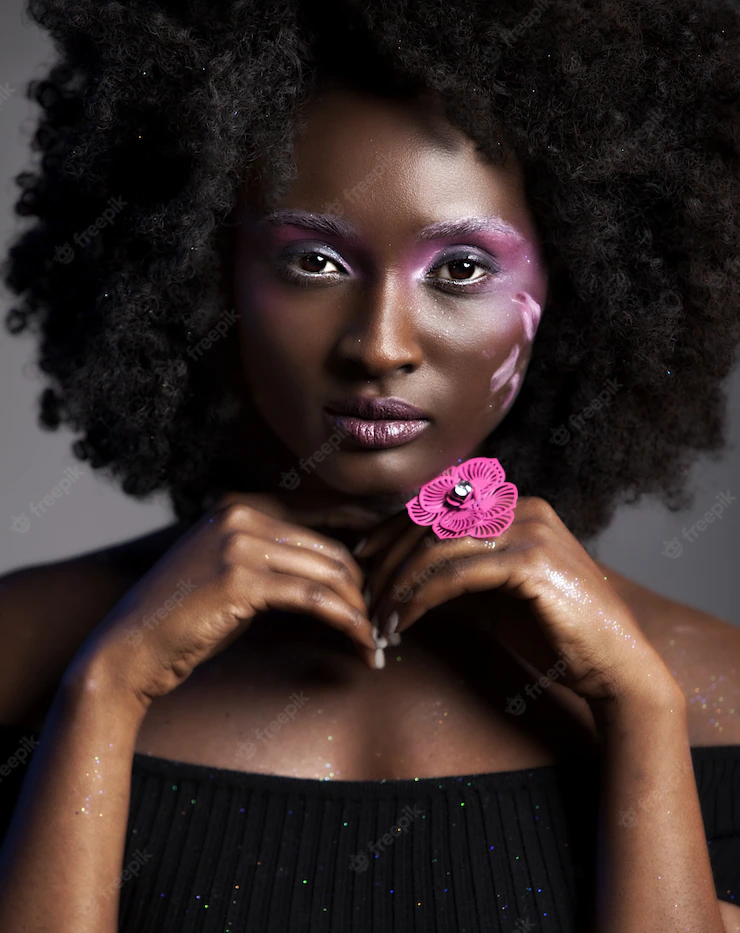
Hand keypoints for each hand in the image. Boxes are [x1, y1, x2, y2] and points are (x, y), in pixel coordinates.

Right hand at [64, 491, 380, 712]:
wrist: (128, 651)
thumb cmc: (182, 619)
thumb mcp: (230, 573)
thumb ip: (275, 560)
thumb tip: (336, 569)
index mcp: (240, 507)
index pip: (322, 514)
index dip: (364, 541)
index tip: (390, 570)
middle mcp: (241, 516)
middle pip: (331, 548)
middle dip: (364, 588)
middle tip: (382, 620)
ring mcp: (239, 544)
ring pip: (329, 573)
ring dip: (360, 611)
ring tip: (375, 640)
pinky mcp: (241, 581)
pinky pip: (314, 599)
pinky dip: (346, 623)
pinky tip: (362, 644)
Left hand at [356, 496, 678, 707]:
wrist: (617, 666)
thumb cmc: (557, 634)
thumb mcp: (498, 596)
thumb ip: (460, 576)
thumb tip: (404, 575)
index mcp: (517, 508)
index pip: (439, 507)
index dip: (392, 530)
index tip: (363, 559)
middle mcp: (523, 509)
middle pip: (432, 521)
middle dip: (388, 559)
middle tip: (364, 597)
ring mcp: (529, 531)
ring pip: (437, 546)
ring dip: (398, 585)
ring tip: (379, 621)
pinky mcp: (531, 562)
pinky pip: (455, 575)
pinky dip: (419, 600)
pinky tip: (403, 625)